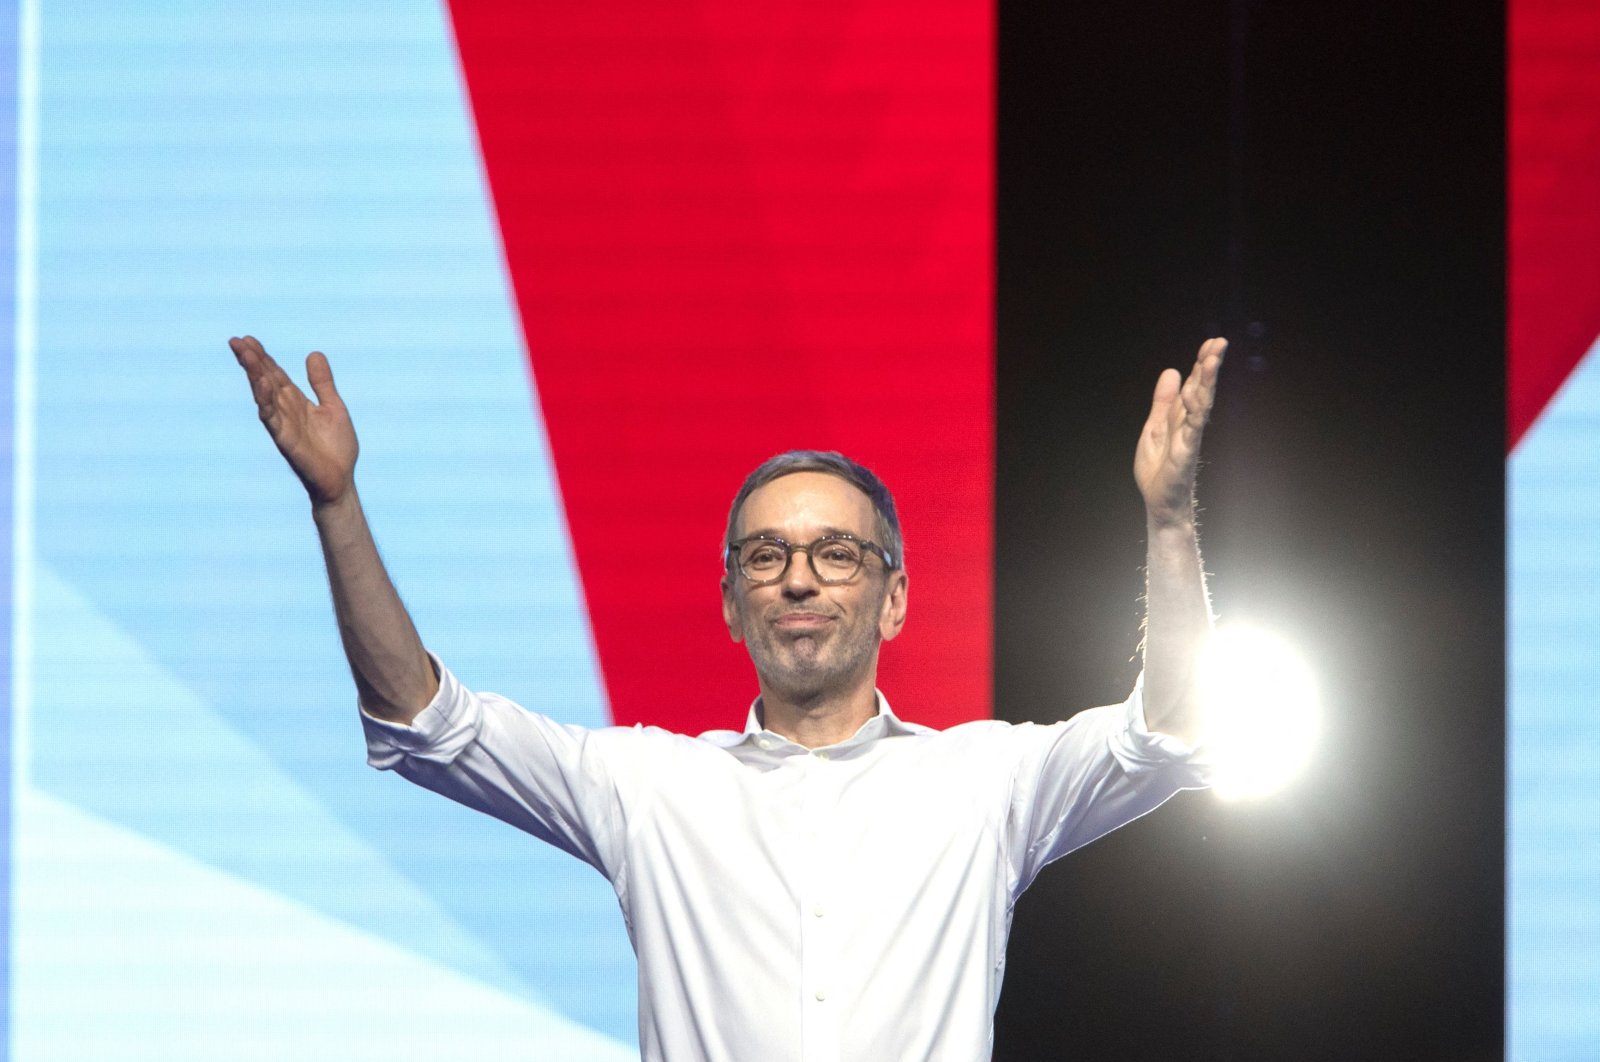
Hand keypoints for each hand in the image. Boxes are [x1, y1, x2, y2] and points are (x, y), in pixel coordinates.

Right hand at [231, 335, 357, 506]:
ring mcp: (283, 425)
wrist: (340, 480)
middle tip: (236, 340)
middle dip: (252, 361)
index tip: (248, 338)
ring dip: (254, 375)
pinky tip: (261, 384)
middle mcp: (286, 411)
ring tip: (245, 354)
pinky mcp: (286, 441)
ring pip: (264, 396)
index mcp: (296, 402)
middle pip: (265, 380)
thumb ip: (322, 383)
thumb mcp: (333, 407)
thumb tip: (314, 353)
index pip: (275, 374)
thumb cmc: (336, 448)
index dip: (263, 357)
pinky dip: (266, 401)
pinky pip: (273, 418)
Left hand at [1134, 337, 1225, 526]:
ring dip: (1207, 382)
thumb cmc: (1159, 468)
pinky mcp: (1186, 452)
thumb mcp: (1154, 427)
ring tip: (1211, 359)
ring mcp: (1190, 437)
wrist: (1160, 501)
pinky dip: (1193, 410)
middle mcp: (1189, 424)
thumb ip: (1163, 402)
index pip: (1194, 384)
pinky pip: (1192, 428)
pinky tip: (1192, 392)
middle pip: (1202, 389)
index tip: (1212, 342)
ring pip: (1201, 405)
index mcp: (1181, 416)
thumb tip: (1171, 371)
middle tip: (1219, 342)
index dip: (1202, 363)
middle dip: (1210, 366)